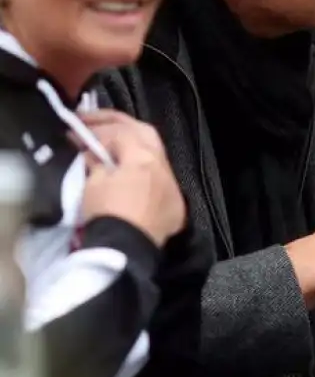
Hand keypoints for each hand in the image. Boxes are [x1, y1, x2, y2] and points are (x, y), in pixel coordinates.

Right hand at [77, 109, 185, 246]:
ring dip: (134, 149)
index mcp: (144, 159)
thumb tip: (95, 155)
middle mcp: (165, 169)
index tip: (76, 132)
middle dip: (120, 126)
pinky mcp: (175, 208)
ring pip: (157, 157)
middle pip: (145, 134)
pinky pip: (162, 181)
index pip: (120, 132)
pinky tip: (131, 175)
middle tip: (95, 123)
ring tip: (110, 149)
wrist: (124, 253)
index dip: (96, 129)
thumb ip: (96, 161)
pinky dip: (145, 173)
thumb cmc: (105, 214)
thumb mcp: (92, 182)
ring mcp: (173, 189)